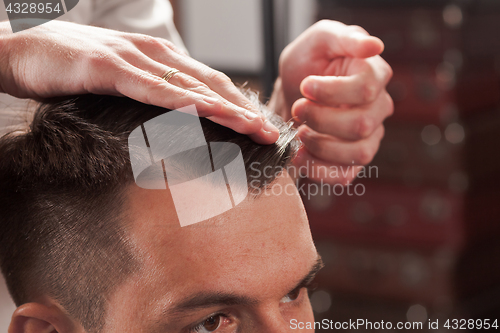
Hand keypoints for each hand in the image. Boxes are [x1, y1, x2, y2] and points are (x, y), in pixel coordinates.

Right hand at [0, 20, 278, 143]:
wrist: (20, 51)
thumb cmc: (71, 70)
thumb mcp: (119, 85)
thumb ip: (148, 97)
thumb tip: (174, 123)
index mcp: (159, 58)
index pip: (209, 83)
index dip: (238, 104)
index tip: (259, 127)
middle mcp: (155, 54)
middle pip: (210, 83)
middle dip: (244, 109)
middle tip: (271, 133)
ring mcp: (134, 58)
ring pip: (191, 85)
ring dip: (226, 107)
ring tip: (254, 128)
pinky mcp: (110, 67)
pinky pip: (155, 88)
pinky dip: (185, 102)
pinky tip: (208, 113)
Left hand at [271, 20, 392, 183]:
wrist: (292, 91)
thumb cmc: (309, 62)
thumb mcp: (320, 40)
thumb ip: (346, 38)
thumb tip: (375, 46)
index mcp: (375, 75)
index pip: (366, 89)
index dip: (332, 91)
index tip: (304, 87)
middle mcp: (378, 108)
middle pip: (361, 125)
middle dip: (321, 120)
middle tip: (297, 109)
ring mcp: (369, 137)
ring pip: (358, 154)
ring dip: (321, 147)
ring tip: (299, 133)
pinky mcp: (352, 160)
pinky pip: (344, 175)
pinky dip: (318, 170)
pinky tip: (299, 155)